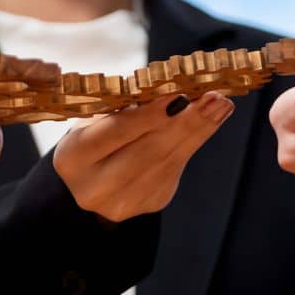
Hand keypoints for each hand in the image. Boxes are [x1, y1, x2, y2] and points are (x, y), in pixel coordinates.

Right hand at [54, 92, 235, 222]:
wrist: (90, 181)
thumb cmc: (96, 135)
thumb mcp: (99, 116)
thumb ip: (130, 107)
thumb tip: (176, 91)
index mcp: (73, 157)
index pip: (114, 133)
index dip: (148, 115)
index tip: (178, 96)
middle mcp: (94, 187)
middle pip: (148, 151)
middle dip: (186, 122)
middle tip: (215, 99)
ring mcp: (123, 202)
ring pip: (168, 161)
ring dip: (199, 131)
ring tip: (221, 105)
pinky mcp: (149, 204)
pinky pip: (175, 169)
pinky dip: (192, 143)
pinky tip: (209, 122)